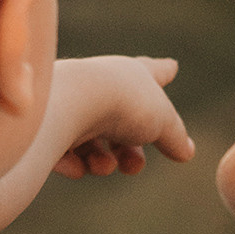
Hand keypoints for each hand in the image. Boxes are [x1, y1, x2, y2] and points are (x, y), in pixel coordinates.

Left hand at [48, 56, 195, 178]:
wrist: (70, 103)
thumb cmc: (123, 103)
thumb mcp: (162, 121)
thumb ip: (175, 137)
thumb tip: (186, 152)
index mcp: (132, 76)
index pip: (153, 72)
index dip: (164, 72)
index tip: (171, 67)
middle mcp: (100, 86)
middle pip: (120, 124)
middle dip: (130, 153)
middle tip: (133, 165)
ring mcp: (73, 105)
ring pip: (93, 145)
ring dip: (104, 163)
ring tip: (105, 165)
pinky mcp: (47, 125)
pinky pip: (64, 153)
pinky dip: (75, 164)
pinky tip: (78, 166)